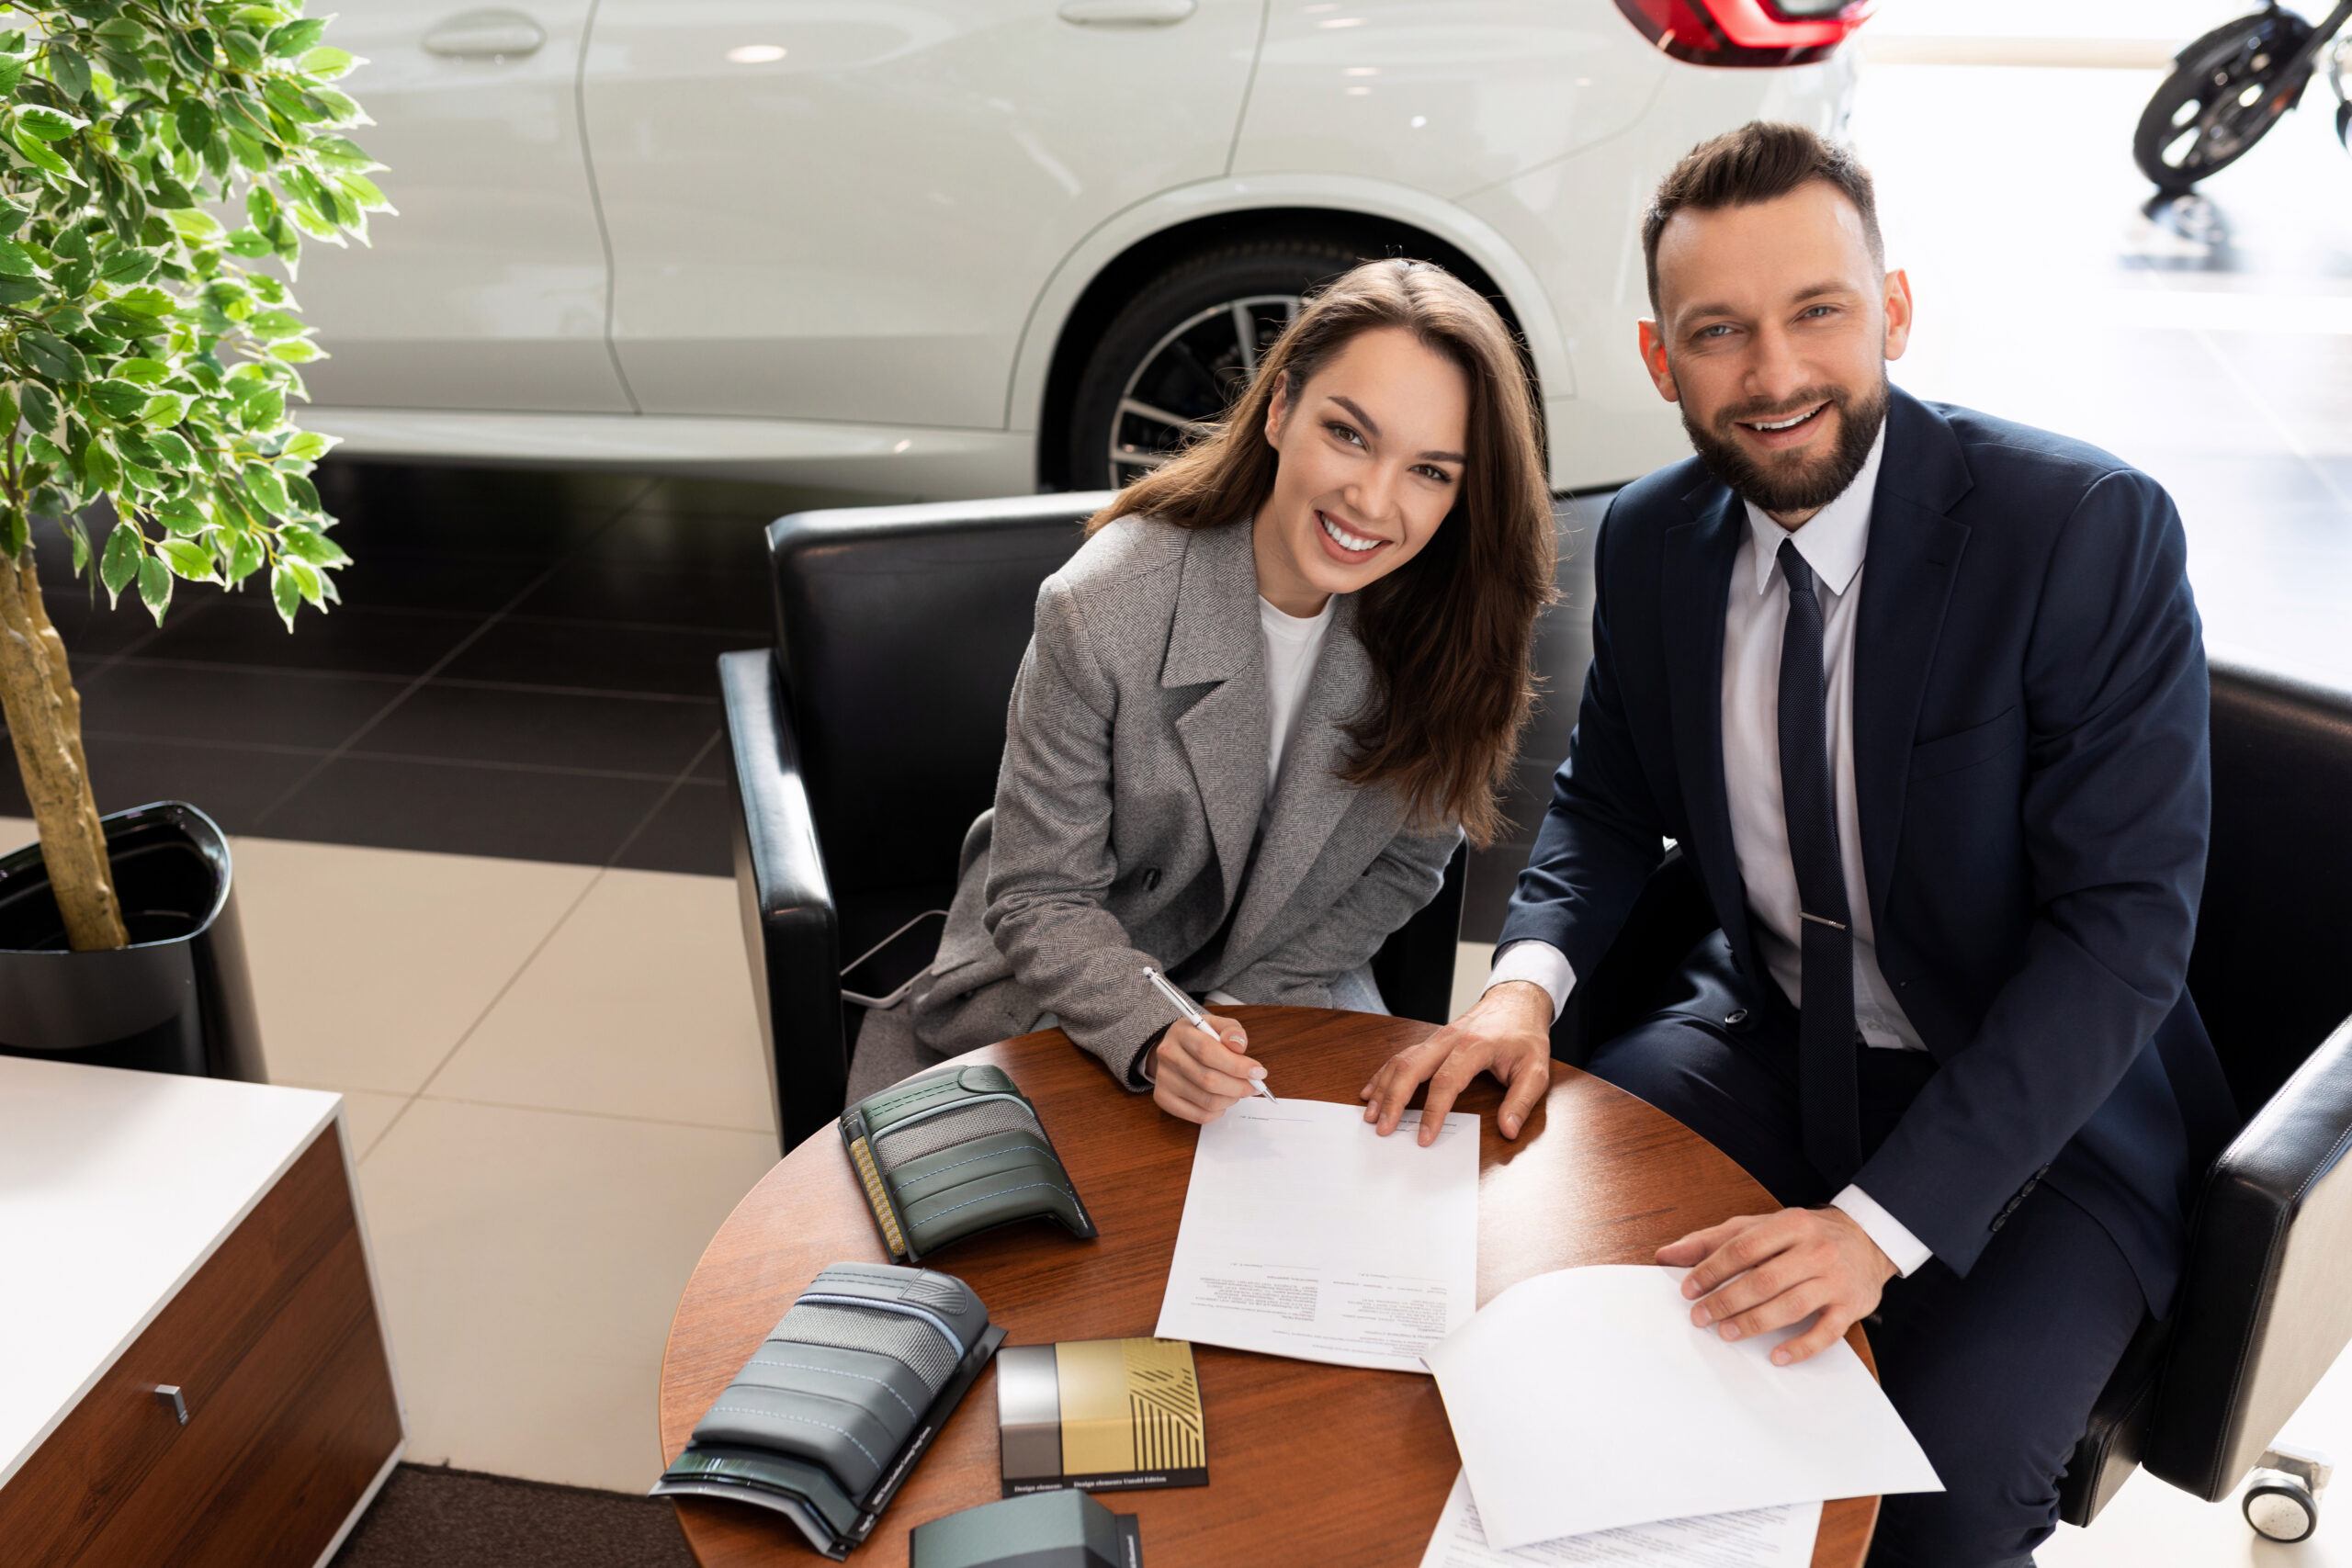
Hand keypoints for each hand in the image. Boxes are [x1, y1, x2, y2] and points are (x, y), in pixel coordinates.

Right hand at [1146, 1015, 1262, 1124]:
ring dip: (1231, 1099)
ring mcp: (1163, 1080)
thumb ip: (1232, 1031)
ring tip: (1238, 1090)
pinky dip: (1219, 1111)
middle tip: (1254, 1086)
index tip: (1258, 1072)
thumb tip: (1239, 1046)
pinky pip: (1199, 1115)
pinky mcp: (1164, 1099)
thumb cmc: (1200, 1038)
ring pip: (1207, 1101)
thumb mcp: (1217, 1025)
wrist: (1173, 1049)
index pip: (1208, 1052)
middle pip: (1209, 1080)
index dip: (1237, 1066)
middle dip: (1239, 1086)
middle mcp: (1168, 1056)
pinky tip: (1223, 1099)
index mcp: (1181, 1033)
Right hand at [1359, 980, 1553, 1144]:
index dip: (1433, 1112)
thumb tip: (1508, 1130)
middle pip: (1411, 1068)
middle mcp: (1449, 1039)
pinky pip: (1401, 1056)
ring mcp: (1436, 1038)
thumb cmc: (1524, 1036)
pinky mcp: (1431, 1040)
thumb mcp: (1536, 1069)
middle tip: (1382, 1128)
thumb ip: (1522, 1101)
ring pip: (1400, 1060)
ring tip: (1370, 1115)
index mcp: (1474, 1047)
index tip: (1424, 1136)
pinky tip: (1371, 1091)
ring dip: (1382, 1088)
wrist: (1517, 1002)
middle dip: (1393, 1100)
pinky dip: (1383, 1074)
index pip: (1446, 1082)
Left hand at [1660, 1206, 1897, 1365]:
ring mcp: (1836, 1279)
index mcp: (1791, 1224)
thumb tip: (1666, 1254)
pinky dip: (1800, 1347)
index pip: (1744, 1246)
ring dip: (1755, 1322)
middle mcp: (1816, 1250)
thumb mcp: (1762, 1226)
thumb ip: (1714, 1240)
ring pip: (1792, 1305)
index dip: (1712, 1268)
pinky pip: (1826, 1333)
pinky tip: (1777, 1357)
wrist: (1868, 1240)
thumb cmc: (1805, 1235)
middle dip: (1727, 1300)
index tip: (1689, 1289)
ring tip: (1727, 1332)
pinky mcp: (1852, 1307)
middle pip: (1765, 1278)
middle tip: (1701, 1317)